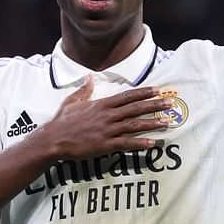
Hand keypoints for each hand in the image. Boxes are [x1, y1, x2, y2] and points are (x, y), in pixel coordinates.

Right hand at [40, 77, 169, 158]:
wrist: (53, 139)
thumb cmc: (62, 121)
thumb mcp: (72, 101)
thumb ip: (84, 90)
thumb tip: (89, 78)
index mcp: (102, 104)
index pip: (128, 96)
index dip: (144, 92)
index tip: (157, 90)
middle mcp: (108, 115)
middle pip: (136, 108)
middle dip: (154, 105)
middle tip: (170, 103)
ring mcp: (108, 130)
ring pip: (135, 125)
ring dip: (152, 123)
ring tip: (167, 122)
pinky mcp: (106, 145)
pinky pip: (127, 143)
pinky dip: (141, 143)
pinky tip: (153, 143)